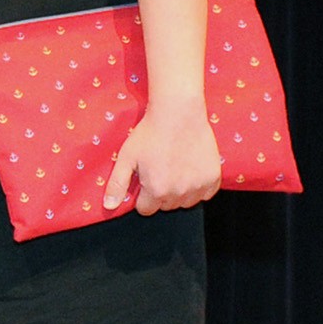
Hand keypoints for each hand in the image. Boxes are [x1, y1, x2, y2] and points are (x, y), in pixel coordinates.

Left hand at [106, 98, 221, 214]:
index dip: (142, 196)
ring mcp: (199, 186)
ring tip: (175, 169)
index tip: (145, 179)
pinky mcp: (213, 178)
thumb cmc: (150, 134)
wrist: (178, 114)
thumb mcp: (126, 158)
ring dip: (180, 192)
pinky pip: (206, 194)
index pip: (146, 209)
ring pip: (186, 202)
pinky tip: (190, 170)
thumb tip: (109, 206)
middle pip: (166, 206)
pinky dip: (199, 187)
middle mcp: (179, 193)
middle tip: (160, 170)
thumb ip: (117, 185)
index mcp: (156, 191)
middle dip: (160, 193)